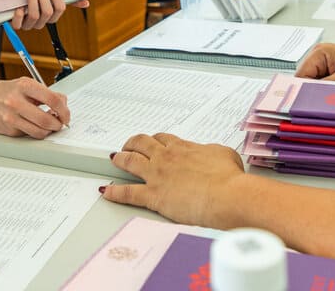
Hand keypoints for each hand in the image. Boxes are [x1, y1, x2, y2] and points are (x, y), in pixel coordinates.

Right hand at [0, 77, 69, 137]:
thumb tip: (64, 104)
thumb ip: (47, 93)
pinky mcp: (8, 129)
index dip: (64, 110)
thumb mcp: (27, 84)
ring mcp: (11, 117)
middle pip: (46, 119)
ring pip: (39, 131)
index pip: (52, 100)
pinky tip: (34, 125)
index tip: (66, 115)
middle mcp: (16, 101)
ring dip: (48, 131)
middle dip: (58, 124)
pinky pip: (28, 135)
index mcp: (25, 86)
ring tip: (48, 126)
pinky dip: (35, 132)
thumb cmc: (9, 91)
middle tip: (59, 123)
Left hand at [9, 0, 65, 30]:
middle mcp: (41, 22)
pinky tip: (19, 6)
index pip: (60, 9)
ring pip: (34, 16)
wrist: (15, 0)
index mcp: (52, 16)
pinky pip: (18, 24)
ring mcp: (29, 24)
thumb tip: (86, 2)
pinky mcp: (16, 25)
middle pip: (47, 13)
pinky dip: (19, 14)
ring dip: (32, 2)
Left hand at [102, 133, 244, 225]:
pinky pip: (127, 193)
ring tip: (114, 159)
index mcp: (183, 147)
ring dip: (120, 159)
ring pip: (130, 161)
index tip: (153, 142)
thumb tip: (212, 154)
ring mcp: (156, 175)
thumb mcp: (225, 154)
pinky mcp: (153, 195)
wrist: (225, 195)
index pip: (163, 139)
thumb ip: (212, 152)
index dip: (156, 140)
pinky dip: (114, 192)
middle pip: (142, 144)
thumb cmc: (228, 178)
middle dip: (133, 143)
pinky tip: (106, 191)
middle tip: (128, 146)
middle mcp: (166, 158)